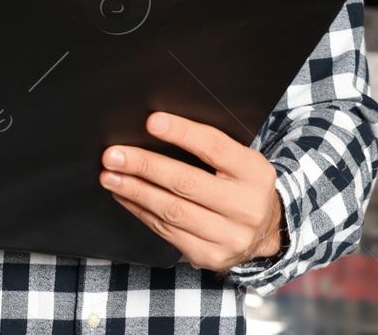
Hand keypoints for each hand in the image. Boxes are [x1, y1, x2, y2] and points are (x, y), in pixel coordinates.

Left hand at [100, 112, 284, 272]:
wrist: (266, 232)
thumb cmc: (243, 186)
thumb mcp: (242, 162)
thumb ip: (210, 149)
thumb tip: (159, 128)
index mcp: (255, 173)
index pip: (214, 147)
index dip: (181, 133)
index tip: (152, 122)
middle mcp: (245, 206)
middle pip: (186, 182)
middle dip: (145, 166)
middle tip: (114, 155)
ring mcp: (228, 236)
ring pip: (172, 210)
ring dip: (135, 191)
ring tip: (111, 176)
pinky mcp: (209, 255)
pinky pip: (166, 231)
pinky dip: (141, 211)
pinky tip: (125, 198)